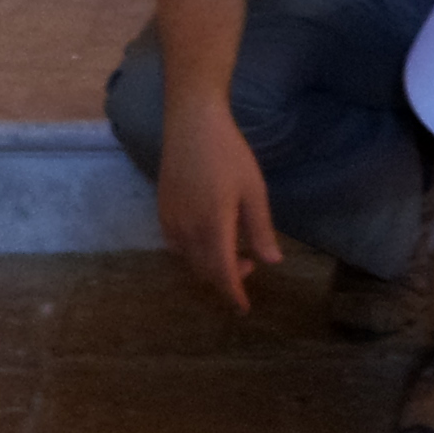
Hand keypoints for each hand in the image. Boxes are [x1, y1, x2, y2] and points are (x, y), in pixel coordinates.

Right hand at [158, 100, 283, 311]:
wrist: (191, 124)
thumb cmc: (229, 153)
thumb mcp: (253, 190)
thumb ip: (260, 229)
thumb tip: (272, 261)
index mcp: (213, 227)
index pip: (222, 273)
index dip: (234, 293)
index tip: (244, 308)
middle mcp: (187, 230)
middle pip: (205, 270)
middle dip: (226, 277)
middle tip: (250, 265)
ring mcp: (170, 221)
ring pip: (189, 260)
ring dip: (210, 265)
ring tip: (233, 249)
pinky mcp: (162, 211)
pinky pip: (177, 245)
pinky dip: (194, 252)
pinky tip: (208, 236)